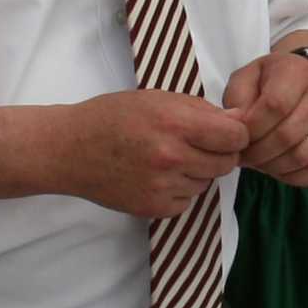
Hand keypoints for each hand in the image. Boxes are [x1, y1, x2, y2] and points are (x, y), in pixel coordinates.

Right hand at [60, 90, 249, 218]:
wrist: (70, 150)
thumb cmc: (113, 117)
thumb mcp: (157, 98)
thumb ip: (200, 110)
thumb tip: (237, 122)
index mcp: (175, 123)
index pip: (235, 137)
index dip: (235, 134)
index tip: (225, 132)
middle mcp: (172, 157)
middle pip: (226, 163)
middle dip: (218, 153)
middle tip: (196, 145)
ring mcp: (163, 186)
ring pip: (207, 183)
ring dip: (197, 172)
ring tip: (167, 158)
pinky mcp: (154, 208)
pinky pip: (187, 201)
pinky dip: (179, 190)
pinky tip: (156, 175)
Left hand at [224, 47, 307, 187]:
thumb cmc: (271, 80)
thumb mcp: (247, 77)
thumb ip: (237, 98)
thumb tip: (236, 128)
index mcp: (296, 73)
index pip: (275, 106)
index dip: (251, 129)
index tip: (236, 138)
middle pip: (287, 135)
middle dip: (258, 153)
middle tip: (243, 156)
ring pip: (303, 156)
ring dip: (273, 167)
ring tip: (258, 162)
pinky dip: (294, 177)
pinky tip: (278, 168)